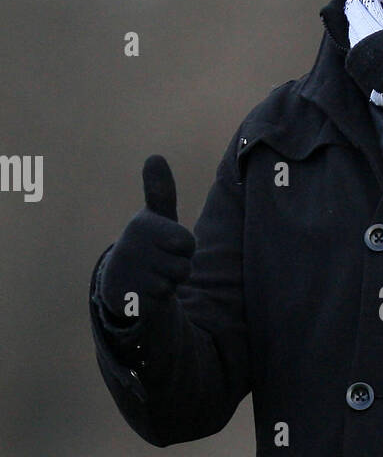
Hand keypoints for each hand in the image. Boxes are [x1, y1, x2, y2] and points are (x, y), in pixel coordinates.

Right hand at [100, 156, 195, 319]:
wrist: (120, 279)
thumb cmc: (148, 244)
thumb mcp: (157, 218)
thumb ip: (160, 192)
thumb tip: (154, 156)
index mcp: (143, 224)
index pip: (187, 242)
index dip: (185, 248)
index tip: (171, 245)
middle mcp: (132, 245)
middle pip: (184, 266)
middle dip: (179, 268)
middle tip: (161, 263)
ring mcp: (128, 271)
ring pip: (173, 283)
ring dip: (169, 283)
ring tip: (153, 275)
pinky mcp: (125, 295)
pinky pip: (160, 300)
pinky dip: (157, 298)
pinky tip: (145, 290)